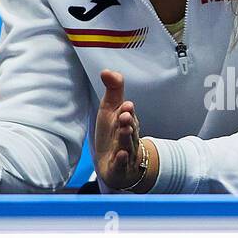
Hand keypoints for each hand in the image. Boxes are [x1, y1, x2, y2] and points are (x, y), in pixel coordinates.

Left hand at [93, 69, 148, 190]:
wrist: (114, 163)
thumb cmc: (113, 133)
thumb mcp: (110, 110)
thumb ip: (112, 90)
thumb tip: (107, 70)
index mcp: (126, 121)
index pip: (127, 114)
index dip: (126, 109)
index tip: (125, 104)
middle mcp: (128, 136)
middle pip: (130, 128)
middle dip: (128, 121)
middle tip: (125, 115)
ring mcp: (125, 152)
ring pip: (127, 145)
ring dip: (126, 138)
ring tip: (125, 129)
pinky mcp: (119, 167)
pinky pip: (121, 164)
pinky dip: (121, 160)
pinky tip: (121, 155)